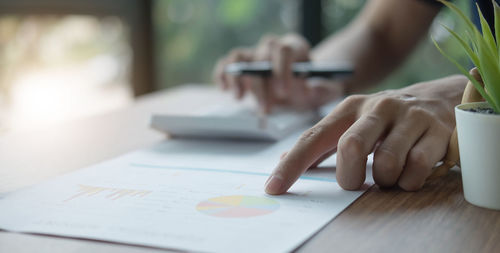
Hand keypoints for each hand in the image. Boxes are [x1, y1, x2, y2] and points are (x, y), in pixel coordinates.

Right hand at [214, 34, 344, 112]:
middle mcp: (273, 46)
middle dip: (262, 84)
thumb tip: (311, 88)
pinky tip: (225, 90)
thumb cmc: (313, 88)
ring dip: (238, 78)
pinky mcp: (241, 65)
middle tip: (265, 108)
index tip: (283, 93)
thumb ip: (324, 90)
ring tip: (240, 98)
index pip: (285, 51)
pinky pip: (227, 63)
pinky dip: (222, 74)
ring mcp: (255, 54)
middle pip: (261, 56)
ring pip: (240, 56)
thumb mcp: (326, 91)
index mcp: (296, 47)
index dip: (282, 71)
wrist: (302, 89)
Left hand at [264, 75, 466, 193]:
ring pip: (387, 162)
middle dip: (350, 176)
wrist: (438, 99)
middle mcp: (376, 107)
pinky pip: (417, 169)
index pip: (313, 137)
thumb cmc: (385, 120)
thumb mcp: (352, 122)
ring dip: (384, 180)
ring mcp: (408, 116)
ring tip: (388, 173)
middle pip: (351, 147)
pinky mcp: (436, 130)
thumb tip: (285, 159)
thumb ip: (322, 142)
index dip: (291, 165)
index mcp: (348, 108)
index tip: (274, 188)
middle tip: (356, 181)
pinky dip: (409, 181)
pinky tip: (408, 173)